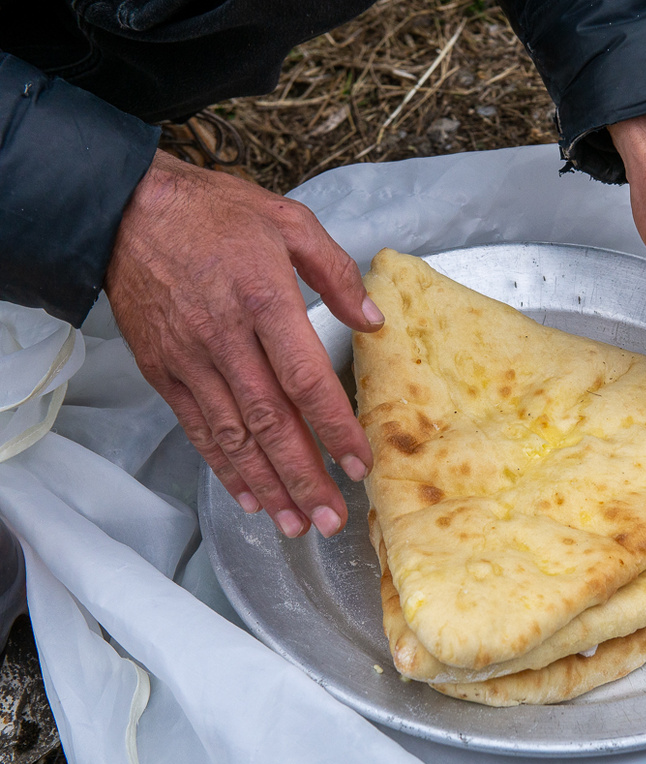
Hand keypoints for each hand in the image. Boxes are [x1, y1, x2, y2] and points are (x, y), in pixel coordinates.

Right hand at [106, 150, 382, 537]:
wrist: (125, 211)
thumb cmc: (214, 213)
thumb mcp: (288, 221)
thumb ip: (336, 272)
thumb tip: (373, 320)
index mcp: (264, 300)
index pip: (305, 380)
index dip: (334, 427)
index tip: (359, 463)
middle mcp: (226, 339)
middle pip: (271, 422)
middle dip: (304, 477)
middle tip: (332, 519)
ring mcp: (191, 360)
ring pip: (234, 436)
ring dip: (268, 485)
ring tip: (297, 524)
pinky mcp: (164, 372)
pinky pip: (198, 429)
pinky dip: (225, 468)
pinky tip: (250, 497)